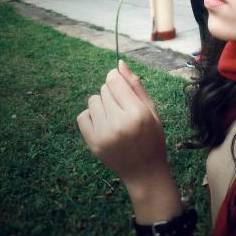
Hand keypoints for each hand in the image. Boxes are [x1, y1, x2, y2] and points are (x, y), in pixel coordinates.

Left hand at [77, 60, 168, 186]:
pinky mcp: (92, 143)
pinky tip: (104, 124)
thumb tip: (119, 64)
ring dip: (102, 104)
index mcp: (137, 113)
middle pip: (104, 89)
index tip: (120, 84)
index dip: (116, 78)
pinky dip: (92, 116)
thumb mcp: (151, 109)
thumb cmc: (152, 137)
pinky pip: (83, 116)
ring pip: (93, 100)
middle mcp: (119, 123)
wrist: (145, 172)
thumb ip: (135, 86)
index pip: (114, 81)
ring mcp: (103, 135)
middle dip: (113, 94)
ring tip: (114, 117)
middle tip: (124, 109)